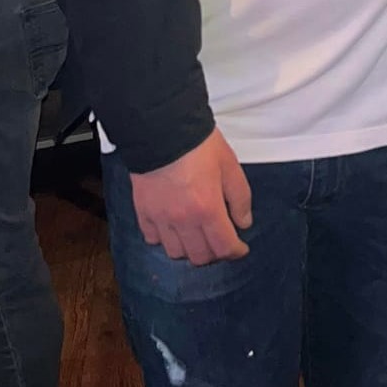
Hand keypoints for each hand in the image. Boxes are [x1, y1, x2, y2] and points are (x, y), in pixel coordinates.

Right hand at [129, 128, 252, 265]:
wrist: (163, 130)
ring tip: (197, 237)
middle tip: (220, 241)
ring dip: (189, 249)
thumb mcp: (230, 167)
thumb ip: (240, 198)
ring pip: (175, 252)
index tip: (240, 249)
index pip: (223, 247)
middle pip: (199, 256)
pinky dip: (164, 239)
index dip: (236, 252)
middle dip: (214, 253)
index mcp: (208, 209)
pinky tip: (172, 229)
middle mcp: (183, 220)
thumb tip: (243, 223)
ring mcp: (160, 218)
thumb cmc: (199, 145)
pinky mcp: (143, 211)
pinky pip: (152, 239)